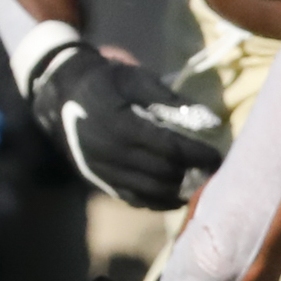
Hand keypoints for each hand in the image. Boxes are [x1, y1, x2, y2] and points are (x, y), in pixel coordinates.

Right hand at [28, 39, 225, 206]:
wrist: (61, 96)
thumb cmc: (106, 82)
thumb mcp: (136, 78)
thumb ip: (171, 99)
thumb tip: (210, 121)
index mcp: (119, 124)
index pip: (169, 148)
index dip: (197, 155)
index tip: (219, 157)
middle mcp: (108, 152)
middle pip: (161, 173)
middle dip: (192, 175)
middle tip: (214, 174)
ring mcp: (101, 170)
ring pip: (148, 191)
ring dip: (179, 193)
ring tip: (201, 187)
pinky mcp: (98, 181)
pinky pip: (132, 198)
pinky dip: (157, 202)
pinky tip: (177, 197)